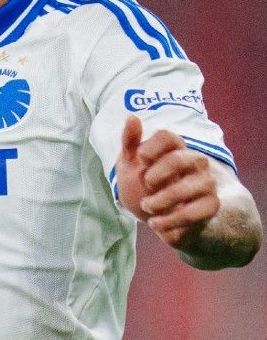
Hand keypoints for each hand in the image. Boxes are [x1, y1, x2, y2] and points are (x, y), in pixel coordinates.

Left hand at [118, 117, 220, 246]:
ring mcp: (205, 183)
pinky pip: (192, 213)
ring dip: (159, 201)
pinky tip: (156, 223)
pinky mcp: (210, 205)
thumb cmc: (144, 186)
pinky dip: (169, 220)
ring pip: (186, 188)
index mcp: (175, 148)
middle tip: (147, 186)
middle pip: (178, 158)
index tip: (141, 160)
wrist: (158, 217)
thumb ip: (130, 142)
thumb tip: (131, 116)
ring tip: (147, 207)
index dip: (150, 148)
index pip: (167, 136)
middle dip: (155, 176)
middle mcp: (195, 162)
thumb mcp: (130, 165)